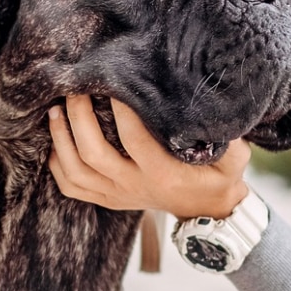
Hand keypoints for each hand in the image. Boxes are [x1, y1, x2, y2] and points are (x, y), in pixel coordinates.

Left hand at [48, 94, 251, 219]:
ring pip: (75, 170)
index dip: (122, 109)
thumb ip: (224, 135)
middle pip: (93, 153)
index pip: (135, 139)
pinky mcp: (106, 198)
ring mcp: (117, 194)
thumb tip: (210, 103)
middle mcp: (134, 186)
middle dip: (79, 117)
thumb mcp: (234, 157)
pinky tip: (56, 138)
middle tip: (76, 88)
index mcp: (163, 174)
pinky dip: (57, 162)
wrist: (207, 209)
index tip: (115, 80)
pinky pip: (70, 186)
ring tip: (56, 109)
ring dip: (61, 138)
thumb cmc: (220, 175)